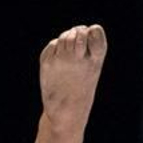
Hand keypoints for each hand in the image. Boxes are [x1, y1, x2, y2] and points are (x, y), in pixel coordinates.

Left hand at [39, 23, 105, 137]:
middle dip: (77, 35)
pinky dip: (55, 49)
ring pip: (64, 37)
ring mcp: (61, 60)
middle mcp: (78, 58)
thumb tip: (72, 31)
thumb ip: (86, 47)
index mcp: (95, 60)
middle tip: (77, 50)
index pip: (95, 31)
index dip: (91, 31)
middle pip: (77, 31)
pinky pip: (52, 45)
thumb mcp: (92, 68)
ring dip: (66, 41)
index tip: (90, 40)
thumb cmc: (82, 88)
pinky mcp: (47, 63)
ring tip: (69, 57)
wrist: (67, 111)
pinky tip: (59, 63)